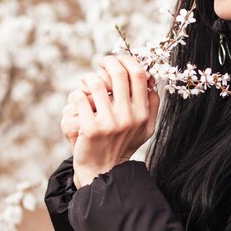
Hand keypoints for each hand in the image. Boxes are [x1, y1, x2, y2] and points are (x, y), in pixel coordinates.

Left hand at [68, 55, 158, 186]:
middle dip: (108, 62)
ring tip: (87, 81)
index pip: (139, 75)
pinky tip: (79, 99)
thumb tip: (152, 80)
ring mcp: (109, 123)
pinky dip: (78, 94)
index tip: (119, 60)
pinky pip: (80, 98)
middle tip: (102, 63)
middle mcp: (129, 117)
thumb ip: (152, 105)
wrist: (103, 171)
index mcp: (143, 113)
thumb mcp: (146, 129)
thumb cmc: (124, 145)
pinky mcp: (90, 128)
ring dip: (90, 77)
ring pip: (97, 83)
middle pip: (119, 74)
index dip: (128, 61)